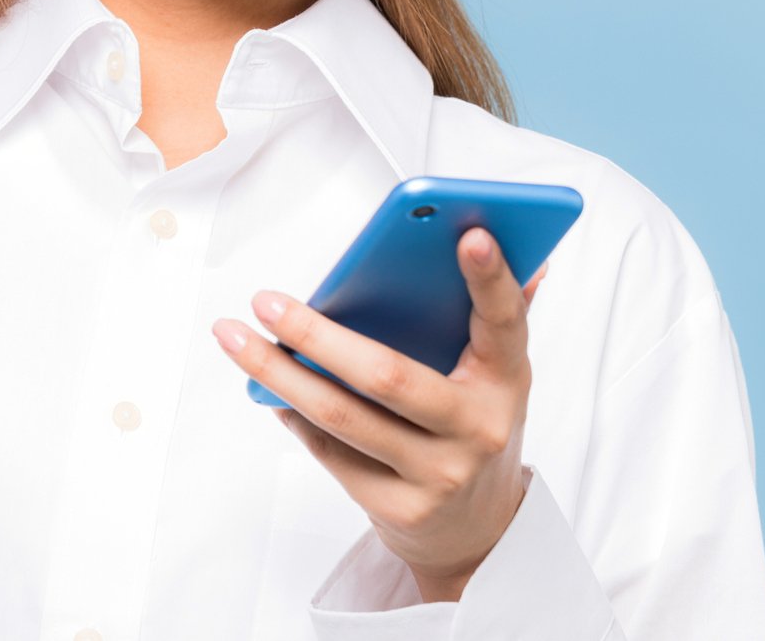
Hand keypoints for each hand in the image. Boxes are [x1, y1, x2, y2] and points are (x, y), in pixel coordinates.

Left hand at [211, 228, 548, 601]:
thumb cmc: (473, 428)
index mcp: (506, 380)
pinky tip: (265, 387)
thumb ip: (498, 316)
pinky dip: (291, 413)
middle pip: (387, 375)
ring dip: (278, 373)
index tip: (468, 232)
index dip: (491, 278)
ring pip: (342, 416)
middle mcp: (478, 430)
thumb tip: (529, 257)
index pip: (504, 321)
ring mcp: (439, 475)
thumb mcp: (497, 376)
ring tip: (235, 336)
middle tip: (265, 300)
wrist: (476, 533)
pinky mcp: (400, 508)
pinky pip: (330, 453)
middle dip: (316, 333)